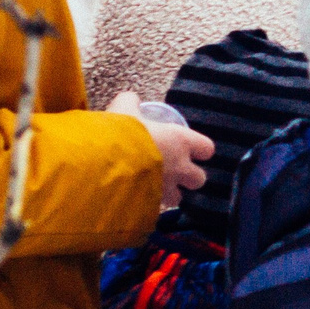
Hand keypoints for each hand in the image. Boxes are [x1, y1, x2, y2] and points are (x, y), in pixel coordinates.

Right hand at [110, 92, 213, 210]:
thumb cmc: (120, 133)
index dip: (200, 149)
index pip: (207, 148)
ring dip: (169, 194)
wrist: (102, 163)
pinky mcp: (151, 205)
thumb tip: (130, 100)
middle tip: (173, 171)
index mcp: (180, 142)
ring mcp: (167, 189)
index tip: (190, 147)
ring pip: (178, 198)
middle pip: (199, 179)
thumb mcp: (124, 110)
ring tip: (154, 188)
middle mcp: (180, 168)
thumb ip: (130, 102)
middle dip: (189, 177)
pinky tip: (136, 198)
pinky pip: (156, 208)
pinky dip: (149, 205)